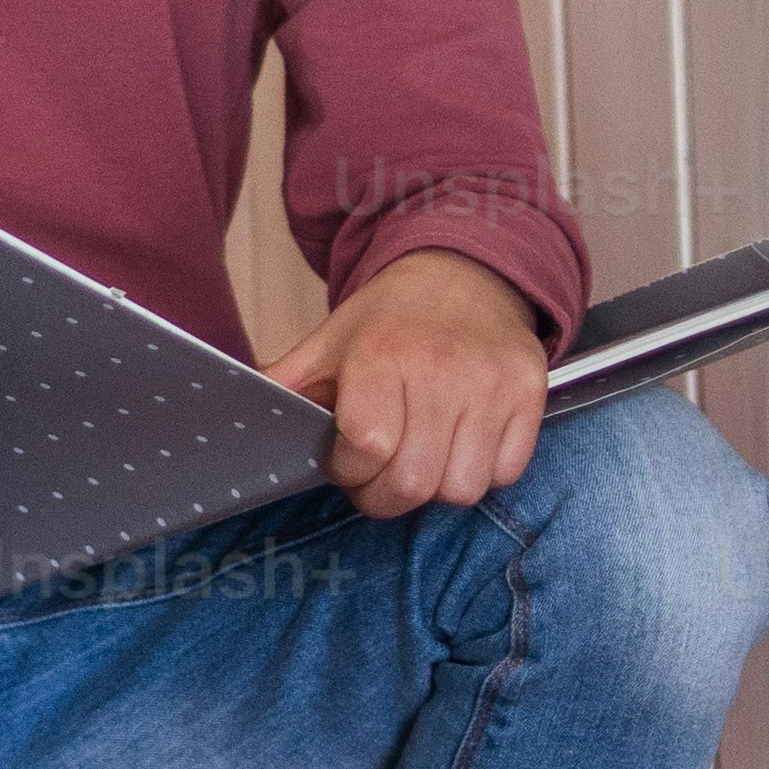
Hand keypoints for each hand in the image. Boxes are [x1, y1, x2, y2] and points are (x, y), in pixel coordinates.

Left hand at [263, 249, 548, 515]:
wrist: (465, 274)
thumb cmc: (391, 319)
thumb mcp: (329, 342)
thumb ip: (288, 387)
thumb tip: (237, 424)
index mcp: (381, 355)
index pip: (367, 448)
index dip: (350, 472)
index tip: (347, 462)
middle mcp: (441, 369)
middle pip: (415, 483)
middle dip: (386, 494)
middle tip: (378, 476)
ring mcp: (492, 382)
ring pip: (463, 488)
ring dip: (435, 487)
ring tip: (420, 458)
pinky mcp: (530, 392)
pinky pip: (506, 472)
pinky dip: (481, 472)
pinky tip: (459, 444)